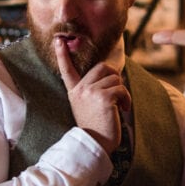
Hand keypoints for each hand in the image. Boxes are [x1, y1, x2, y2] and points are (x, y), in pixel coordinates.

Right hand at [55, 37, 130, 151]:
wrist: (96, 145)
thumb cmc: (96, 127)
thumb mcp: (88, 106)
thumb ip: (93, 90)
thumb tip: (112, 74)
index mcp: (74, 91)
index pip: (67, 69)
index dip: (62, 55)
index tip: (58, 41)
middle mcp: (80, 89)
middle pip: (103, 67)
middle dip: (115, 77)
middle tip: (117, 93)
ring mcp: (90, 92)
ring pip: (115, 78)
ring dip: (122, 92)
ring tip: (119, 106)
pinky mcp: (103, 98)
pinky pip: (121, 88)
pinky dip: (126, 99)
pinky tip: (123, 110)